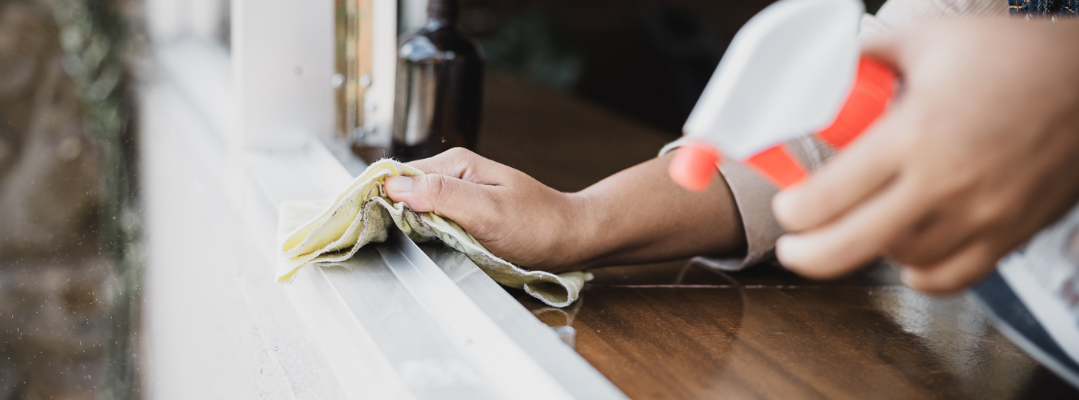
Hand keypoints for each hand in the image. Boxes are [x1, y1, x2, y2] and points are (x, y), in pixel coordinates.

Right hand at [385, 148, 587, 270]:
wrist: (572, 238)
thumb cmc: (538, 224)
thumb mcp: (488, 210)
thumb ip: (443, 195)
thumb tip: (395, 186)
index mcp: (455, 164)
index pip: (398, 175)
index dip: (376, 197)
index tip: (356, 221)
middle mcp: (453, 175)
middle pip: (402, 192)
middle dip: (385, 213)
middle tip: (369, 239)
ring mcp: (458, 195)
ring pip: (414, 209)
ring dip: (402, 226)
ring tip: (387, 245)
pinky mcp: (464, 215)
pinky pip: (431, 222)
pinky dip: (420, 235)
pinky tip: (415, 247)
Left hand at [772, 19, 1078, 292]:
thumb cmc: (1015, 55)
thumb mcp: (928, 39)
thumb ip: (868, 57)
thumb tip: (824, 71)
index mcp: (914, 134)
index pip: (828, 196)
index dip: (794, 211)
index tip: (788, 206)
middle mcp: (944, 182)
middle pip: (850, 246)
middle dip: (807, 255)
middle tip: (794, 248)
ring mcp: (981, 214)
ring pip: (901, 261)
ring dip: (871, 250)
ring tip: (860, 229)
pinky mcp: (1010, 232)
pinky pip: (953, 278)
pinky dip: (922, 273)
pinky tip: (908, 252)